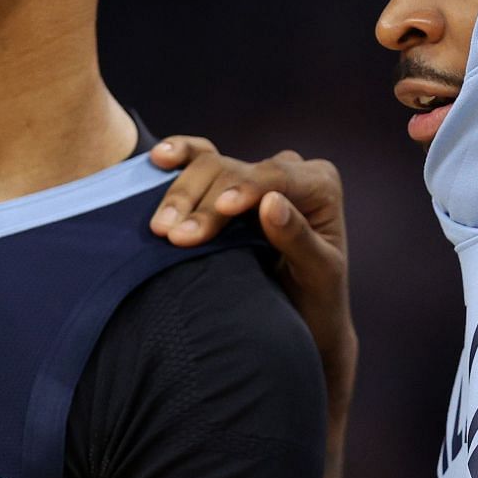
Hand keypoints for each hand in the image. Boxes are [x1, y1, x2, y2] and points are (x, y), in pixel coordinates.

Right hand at [148, 137, 355, 411]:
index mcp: (319, 184)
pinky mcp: (228, 184)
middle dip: (204, 202)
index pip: (276, 177)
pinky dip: (180, 157)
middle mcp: (288, 171)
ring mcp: (255, 175)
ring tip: (160, 228)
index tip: (223, 207)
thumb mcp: (319, 273)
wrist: (304, 320)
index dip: (246, 188)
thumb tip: (270, 202)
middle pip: (235, 170)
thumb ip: (298, 239)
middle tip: (175, 237)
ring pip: (211, 166)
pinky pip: (201, 159)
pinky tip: (159, 158)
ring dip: (182, 194)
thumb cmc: (318, 298)